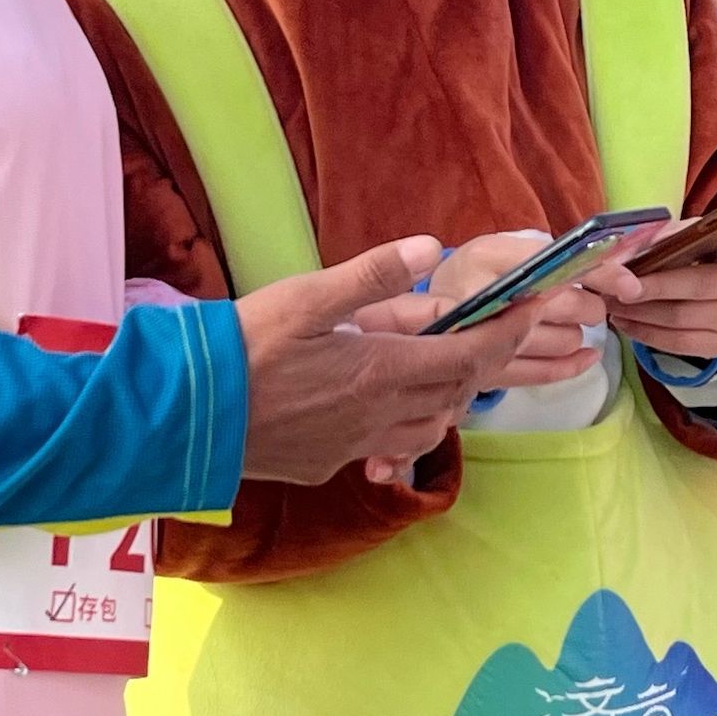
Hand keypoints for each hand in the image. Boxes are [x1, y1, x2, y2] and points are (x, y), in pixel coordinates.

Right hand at [234, 237, 542, 486]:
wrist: (183, 419)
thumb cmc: (241, 350)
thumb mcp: (306, 298)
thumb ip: (372, 277)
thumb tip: (431, 250)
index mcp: (381, 371)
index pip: (471, 356)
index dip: (509, 332)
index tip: (533, 309)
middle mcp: (379, 417)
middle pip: (456, 395)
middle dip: (480, 363)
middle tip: (482, 332)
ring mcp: (353, 447)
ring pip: (428, 430)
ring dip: (445, 400)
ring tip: (437, 370)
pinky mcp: (326, 465)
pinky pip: (385, 449)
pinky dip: (402, 425)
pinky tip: (378, 407)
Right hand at [420, 229, 615, 389]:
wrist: (420, 312)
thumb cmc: (476, 274)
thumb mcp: (505, 249)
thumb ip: (555, 254)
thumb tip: (618, 268)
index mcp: (488, 257)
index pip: (558, 265)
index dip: (601, 274)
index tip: (631, 285)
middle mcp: (484, 299)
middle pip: (565, 306)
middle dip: (589, 306)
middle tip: (585, 302)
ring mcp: (484, 342)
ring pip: (563, 341)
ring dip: (575, 333)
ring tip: (562, 322)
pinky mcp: (488, 375)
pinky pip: (546, 374)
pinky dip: (574, 364)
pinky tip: (587, 355)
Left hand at [599, 214, 716, 368]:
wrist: (709, 303)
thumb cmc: (689, 262)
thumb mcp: (681, 242)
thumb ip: (661, 239)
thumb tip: (624, 252)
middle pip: (692, 284)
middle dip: (646, 286)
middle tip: (612, 284)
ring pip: (677, 317)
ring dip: (635, 311)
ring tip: (609, 303)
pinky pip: (676, 343)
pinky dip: (643, 332)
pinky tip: (625, 322)